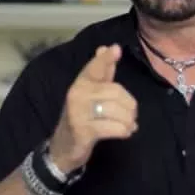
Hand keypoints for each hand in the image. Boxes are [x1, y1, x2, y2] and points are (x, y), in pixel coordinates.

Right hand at [48, 44, 137, 172]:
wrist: (63, 147)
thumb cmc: (82, 116)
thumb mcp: (90, 93)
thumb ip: (101, 72)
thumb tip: (104, 47)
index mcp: (81, 83)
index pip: (95, 68)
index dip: (106, 59)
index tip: (116, 48)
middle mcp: (77, 94)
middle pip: (116, 92)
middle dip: (130, 105)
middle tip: (131, 114)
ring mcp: (79, 113)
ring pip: (117, 111)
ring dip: (129, 120)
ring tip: (129, 125)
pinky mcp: (84, 131)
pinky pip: (114, 128)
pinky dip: (124, 131)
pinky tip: (125, 132)